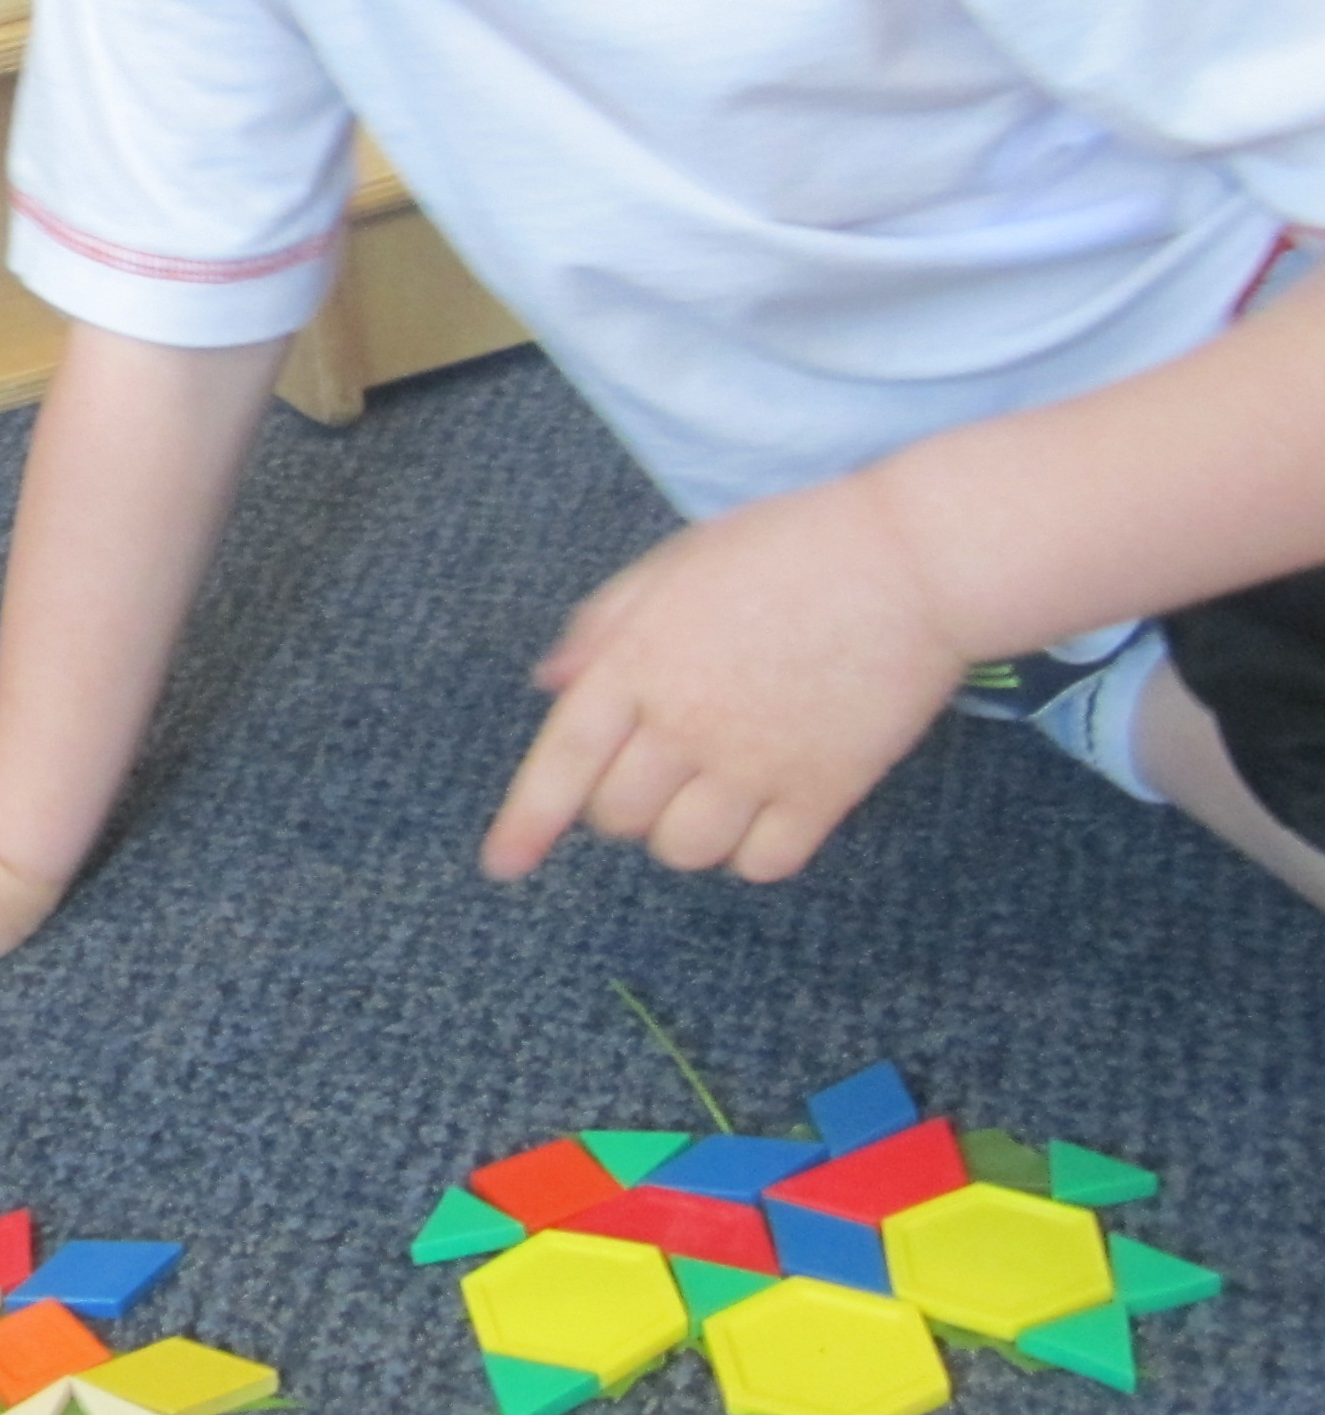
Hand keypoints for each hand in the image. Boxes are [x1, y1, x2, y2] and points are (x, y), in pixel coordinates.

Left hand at [481, 472, 969, 886]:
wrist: (910, 562)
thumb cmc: (786, 548)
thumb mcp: (676, 564)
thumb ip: (604, 625)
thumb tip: (550, 683)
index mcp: (638, 661)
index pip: (563, 758)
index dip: (527, 821)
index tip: (504, 865)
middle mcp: (686, 723)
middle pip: (618, 817)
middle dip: (619, 805)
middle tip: (655, 767)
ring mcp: (756, 763)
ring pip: (683, 851)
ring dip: (683, 832)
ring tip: (710, 787)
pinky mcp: (824, 791)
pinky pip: (762, 864)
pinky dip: (751, 852)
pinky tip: (764, 810)